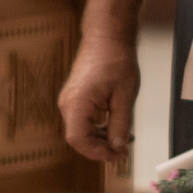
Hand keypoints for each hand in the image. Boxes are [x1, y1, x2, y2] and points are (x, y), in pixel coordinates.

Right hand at [58, 33, 140, 164]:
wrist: (107, 37)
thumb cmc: (115, 59)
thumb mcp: (125, 96)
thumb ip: (120, 124)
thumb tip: (117, 147)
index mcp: (77, 103)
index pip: (78, 140)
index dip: (97, 152)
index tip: (117, 154)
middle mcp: (68, 103)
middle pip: (79, 139)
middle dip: (101, 148)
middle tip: (123, 150)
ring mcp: (70, 101)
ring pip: (81, 131)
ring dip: (101, 139)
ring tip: (123, 138)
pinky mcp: (75, 99)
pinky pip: (83, 121)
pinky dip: (98, 128)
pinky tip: (115, 126)